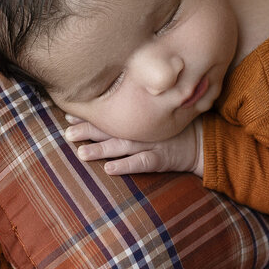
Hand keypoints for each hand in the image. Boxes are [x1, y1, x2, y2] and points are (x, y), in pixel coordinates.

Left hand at [63, 117, 204, 176]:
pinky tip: (109, 169)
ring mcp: (150, 144)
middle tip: (67, 132)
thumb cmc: (176, 125)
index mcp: (138, 117)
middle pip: (111, 129)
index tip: (68, 113)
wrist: (201, 141)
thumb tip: (109, 100)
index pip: (110, 114)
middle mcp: (141, 129)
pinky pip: (141, 162)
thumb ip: (137, 106)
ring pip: (121, 146)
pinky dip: (125, 165)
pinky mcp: (160, 159)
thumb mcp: (157, 110)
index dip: (89, 114)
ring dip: (100, 149)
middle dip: (88, 130)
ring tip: (81, 153)